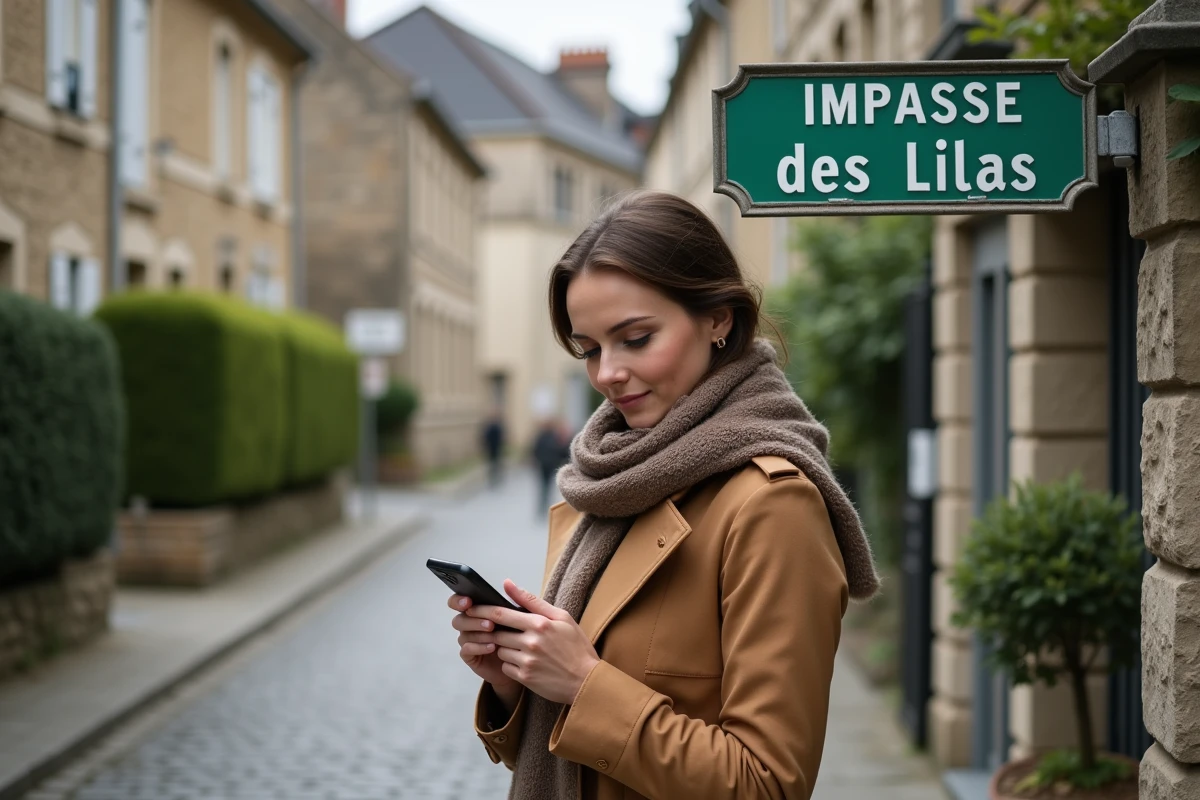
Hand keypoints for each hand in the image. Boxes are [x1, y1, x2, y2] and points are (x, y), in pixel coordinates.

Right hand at [449, 594, 521, 710]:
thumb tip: (507, 582)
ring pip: (463, 634)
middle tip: (490, 623)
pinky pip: (467, 650)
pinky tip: (491, 647)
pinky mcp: (471, 656)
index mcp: (479, 611)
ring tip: (493, 633)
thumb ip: (517, 599)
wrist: (526, 661)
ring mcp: (470, 640)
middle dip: (473, 619)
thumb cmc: (523, 636)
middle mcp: (471, 624)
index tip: (469, 601)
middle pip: (459, 618)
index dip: (459, 600)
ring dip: (478, 633)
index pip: (460, 601)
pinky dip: (478, 647)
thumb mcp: (525, 616)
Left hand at [466, 579, 599, 704]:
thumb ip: (532, 601)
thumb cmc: (576, 647)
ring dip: (505, 648)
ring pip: (500, 650)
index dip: (482, 611)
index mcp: (539, 624)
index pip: (500, 614)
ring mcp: (527, 661)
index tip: (471, 608)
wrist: (586, 681)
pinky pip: (506, 667)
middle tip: (499, 631)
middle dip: (493, 632)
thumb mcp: (561, 617)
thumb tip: (507, 584)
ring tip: (521, 648)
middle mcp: (531, 642)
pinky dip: (511, 664)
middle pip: (496, 633)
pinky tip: (526, 663)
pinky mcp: (525, 677)